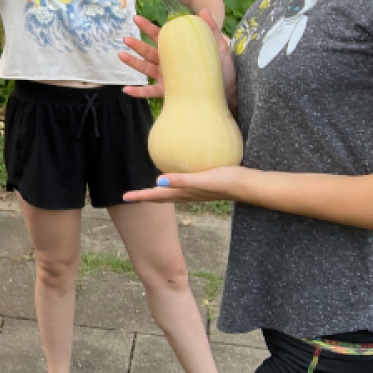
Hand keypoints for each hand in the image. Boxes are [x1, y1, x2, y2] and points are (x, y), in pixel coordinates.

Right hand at [120, 9, 235, 103]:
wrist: (229, 91)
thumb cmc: (222, 68)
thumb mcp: (218, 47)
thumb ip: (210, 29)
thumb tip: (203, 10)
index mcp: (178, 49)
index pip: (160, 36)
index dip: (147, 27)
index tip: (136, 19)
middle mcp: (169, 62)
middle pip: (149, 52)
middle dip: (136, 45)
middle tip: (126, 39)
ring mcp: (166, 77)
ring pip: (145, 68)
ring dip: (133, 62)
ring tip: (122, 55)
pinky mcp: (168, 92)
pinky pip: (149, 92)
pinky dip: (137, 91)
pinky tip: (126, 90)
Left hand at [122, 165, 251, 204]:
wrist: (249, 186)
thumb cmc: (227, 182)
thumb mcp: (202, 179)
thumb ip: (182, 180)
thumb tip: (158, 181)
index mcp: (184, 193)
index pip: (157, 195)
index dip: (140, 195)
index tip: (124, 197)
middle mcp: (187, 194)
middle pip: (160, 196)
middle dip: (145, 196)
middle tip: (130, 196)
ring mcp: (195, 191)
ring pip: (170, 193)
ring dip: (157, 192)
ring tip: (147, 188)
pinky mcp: (204, 185)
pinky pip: (182, 186)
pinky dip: (172, 183)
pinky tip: (174, 176)